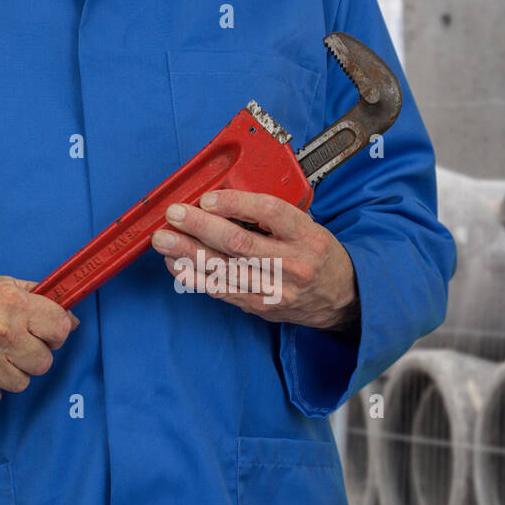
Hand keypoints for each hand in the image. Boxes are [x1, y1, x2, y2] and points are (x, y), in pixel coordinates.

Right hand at [0, 271, 77, 404]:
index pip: (60, 328)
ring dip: (9, 373)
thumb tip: (68, 316)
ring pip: (21, 383)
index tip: (45, 334)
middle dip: (32, 356)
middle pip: (44, 362)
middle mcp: (2, 334)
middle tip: (13, 347)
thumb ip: (31, 296)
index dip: (55, 332)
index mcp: (12, 305)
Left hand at [150, 190, 359, 330]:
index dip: (235, 203)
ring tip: (163, 240)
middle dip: (200, 227)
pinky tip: (176, 264)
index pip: (269, 213)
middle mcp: (291, 263)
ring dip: (187, 253)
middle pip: (239, 243)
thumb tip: (219, 201)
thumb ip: (271, 215)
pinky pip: (221, 291)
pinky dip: (194, 277)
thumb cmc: (316, 254)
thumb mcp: (308, 226)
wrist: (340, 297)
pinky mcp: (260, 306)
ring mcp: (274, 289)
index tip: (208, 198)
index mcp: (306, 235)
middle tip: (174, 215)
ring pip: (224, 269)